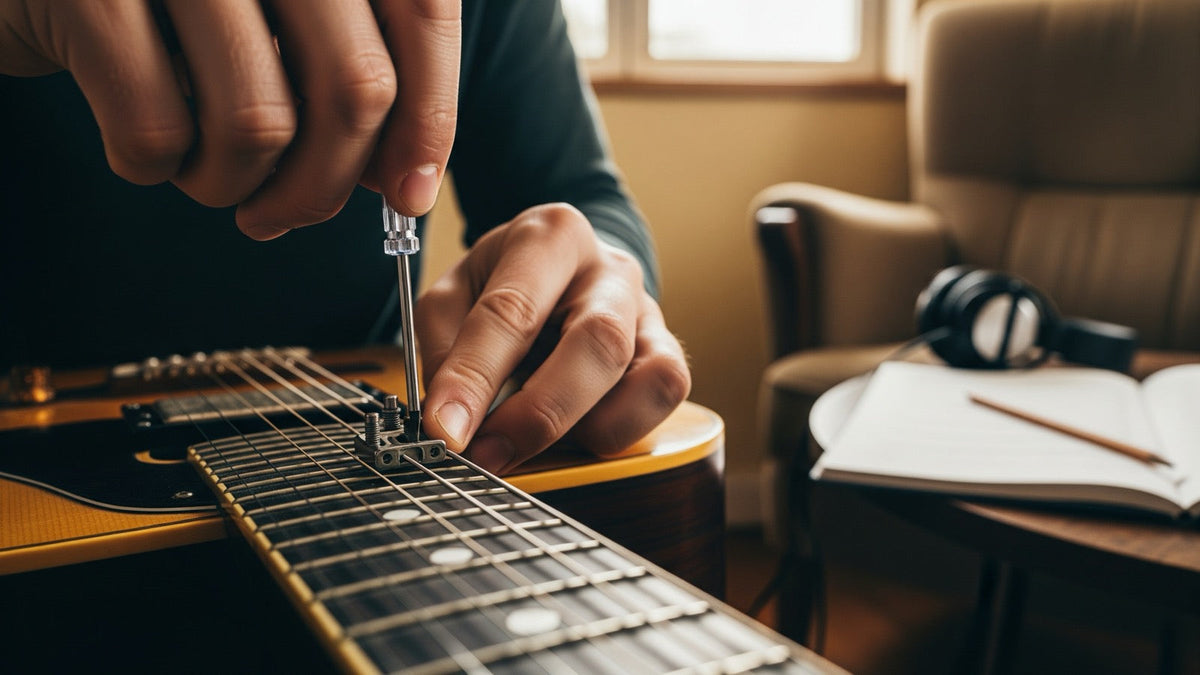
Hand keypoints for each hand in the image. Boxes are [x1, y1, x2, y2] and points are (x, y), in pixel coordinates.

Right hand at [0, 0, 458, 236]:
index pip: (422, 14)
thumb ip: (348, 76)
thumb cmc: (177, 11)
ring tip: (208, 173)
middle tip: (287, 216)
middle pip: (355, 84)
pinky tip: (145, 148)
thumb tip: (407, 182)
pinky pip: (156, 132)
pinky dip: (156, 169)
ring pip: (260, 123)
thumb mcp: (276, 23)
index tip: (411, 195)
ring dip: (236, 186)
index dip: (429, 118)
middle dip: (327, 185)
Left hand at [415, 203, 691, 473]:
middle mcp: (609, 269)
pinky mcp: (668, 351)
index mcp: (549, 237)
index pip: (512, 310)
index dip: (474, 377)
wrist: (562, 272)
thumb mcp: (453, 297)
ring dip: (584, 427)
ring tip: (534, 440)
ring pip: (647, 376)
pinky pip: (664, 396)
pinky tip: (576, 430)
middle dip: (539, 413)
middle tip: (489, 455)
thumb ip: (444, 349)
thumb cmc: (503, 285)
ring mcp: (648, 311)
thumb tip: (453, 418)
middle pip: (598, 342)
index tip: (445, 430)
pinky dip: (620, 428)